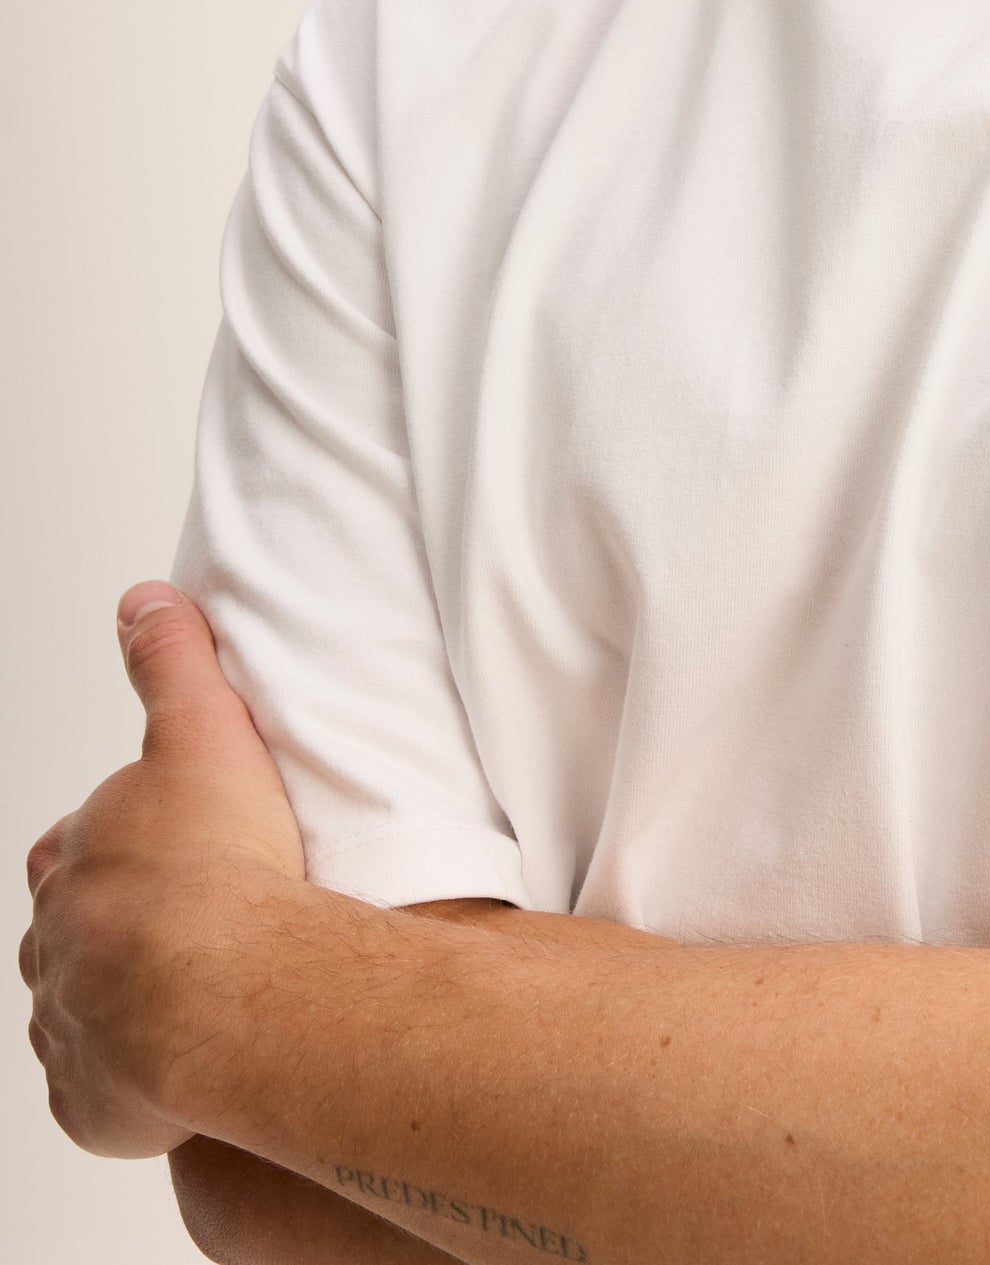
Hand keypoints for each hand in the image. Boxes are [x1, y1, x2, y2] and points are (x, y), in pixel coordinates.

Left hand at [21, 582, 306, 1159]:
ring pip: (82, 1012)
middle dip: (114, 928)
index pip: (74, 846)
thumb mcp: (202, 731)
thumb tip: (143, 602)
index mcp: (75, 859)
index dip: (112, 844)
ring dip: (122, 1005)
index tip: (160, 847)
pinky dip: (132, 1083)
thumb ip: (170, 664)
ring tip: (196, 995)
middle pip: (73, 932)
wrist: (220, 989)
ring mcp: (69, 1027)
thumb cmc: (218, 866)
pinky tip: (185, 1064)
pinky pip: (103, 1092)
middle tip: (187, 924)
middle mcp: (57, 945)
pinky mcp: (92, 1100)